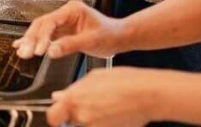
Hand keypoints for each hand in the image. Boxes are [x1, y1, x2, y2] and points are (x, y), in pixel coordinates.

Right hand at [12, 0, 127, 59]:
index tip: (38, 50)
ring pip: (41, 29)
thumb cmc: (109, 35)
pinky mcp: (62, 30)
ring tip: (21, 52)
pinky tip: (23, 45)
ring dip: (31, 41)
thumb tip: (51, 51)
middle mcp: (65, 13)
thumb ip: (70, 45)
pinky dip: (35, 41)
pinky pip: (45, 35)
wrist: (119, 37)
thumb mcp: (91, 41)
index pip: (51, 22)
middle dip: (31, 39)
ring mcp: (62, 21)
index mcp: (72, 9)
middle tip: (24, 52)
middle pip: (42, 24)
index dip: (42, 36)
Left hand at [47, 68, 166, 126]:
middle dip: (77, 115)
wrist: (147, 95)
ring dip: (92, 120)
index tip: (59, 114)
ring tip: (107, 108)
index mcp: (74, 98)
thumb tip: (57, 97)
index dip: (56, 115)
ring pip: (85, 125)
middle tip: (94, 105)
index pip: (52, 116)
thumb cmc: (124, 82)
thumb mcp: (95, 77)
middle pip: (71, 121)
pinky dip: (104, 123)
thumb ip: (74, 89)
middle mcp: (81, 116)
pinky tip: (114, 115)